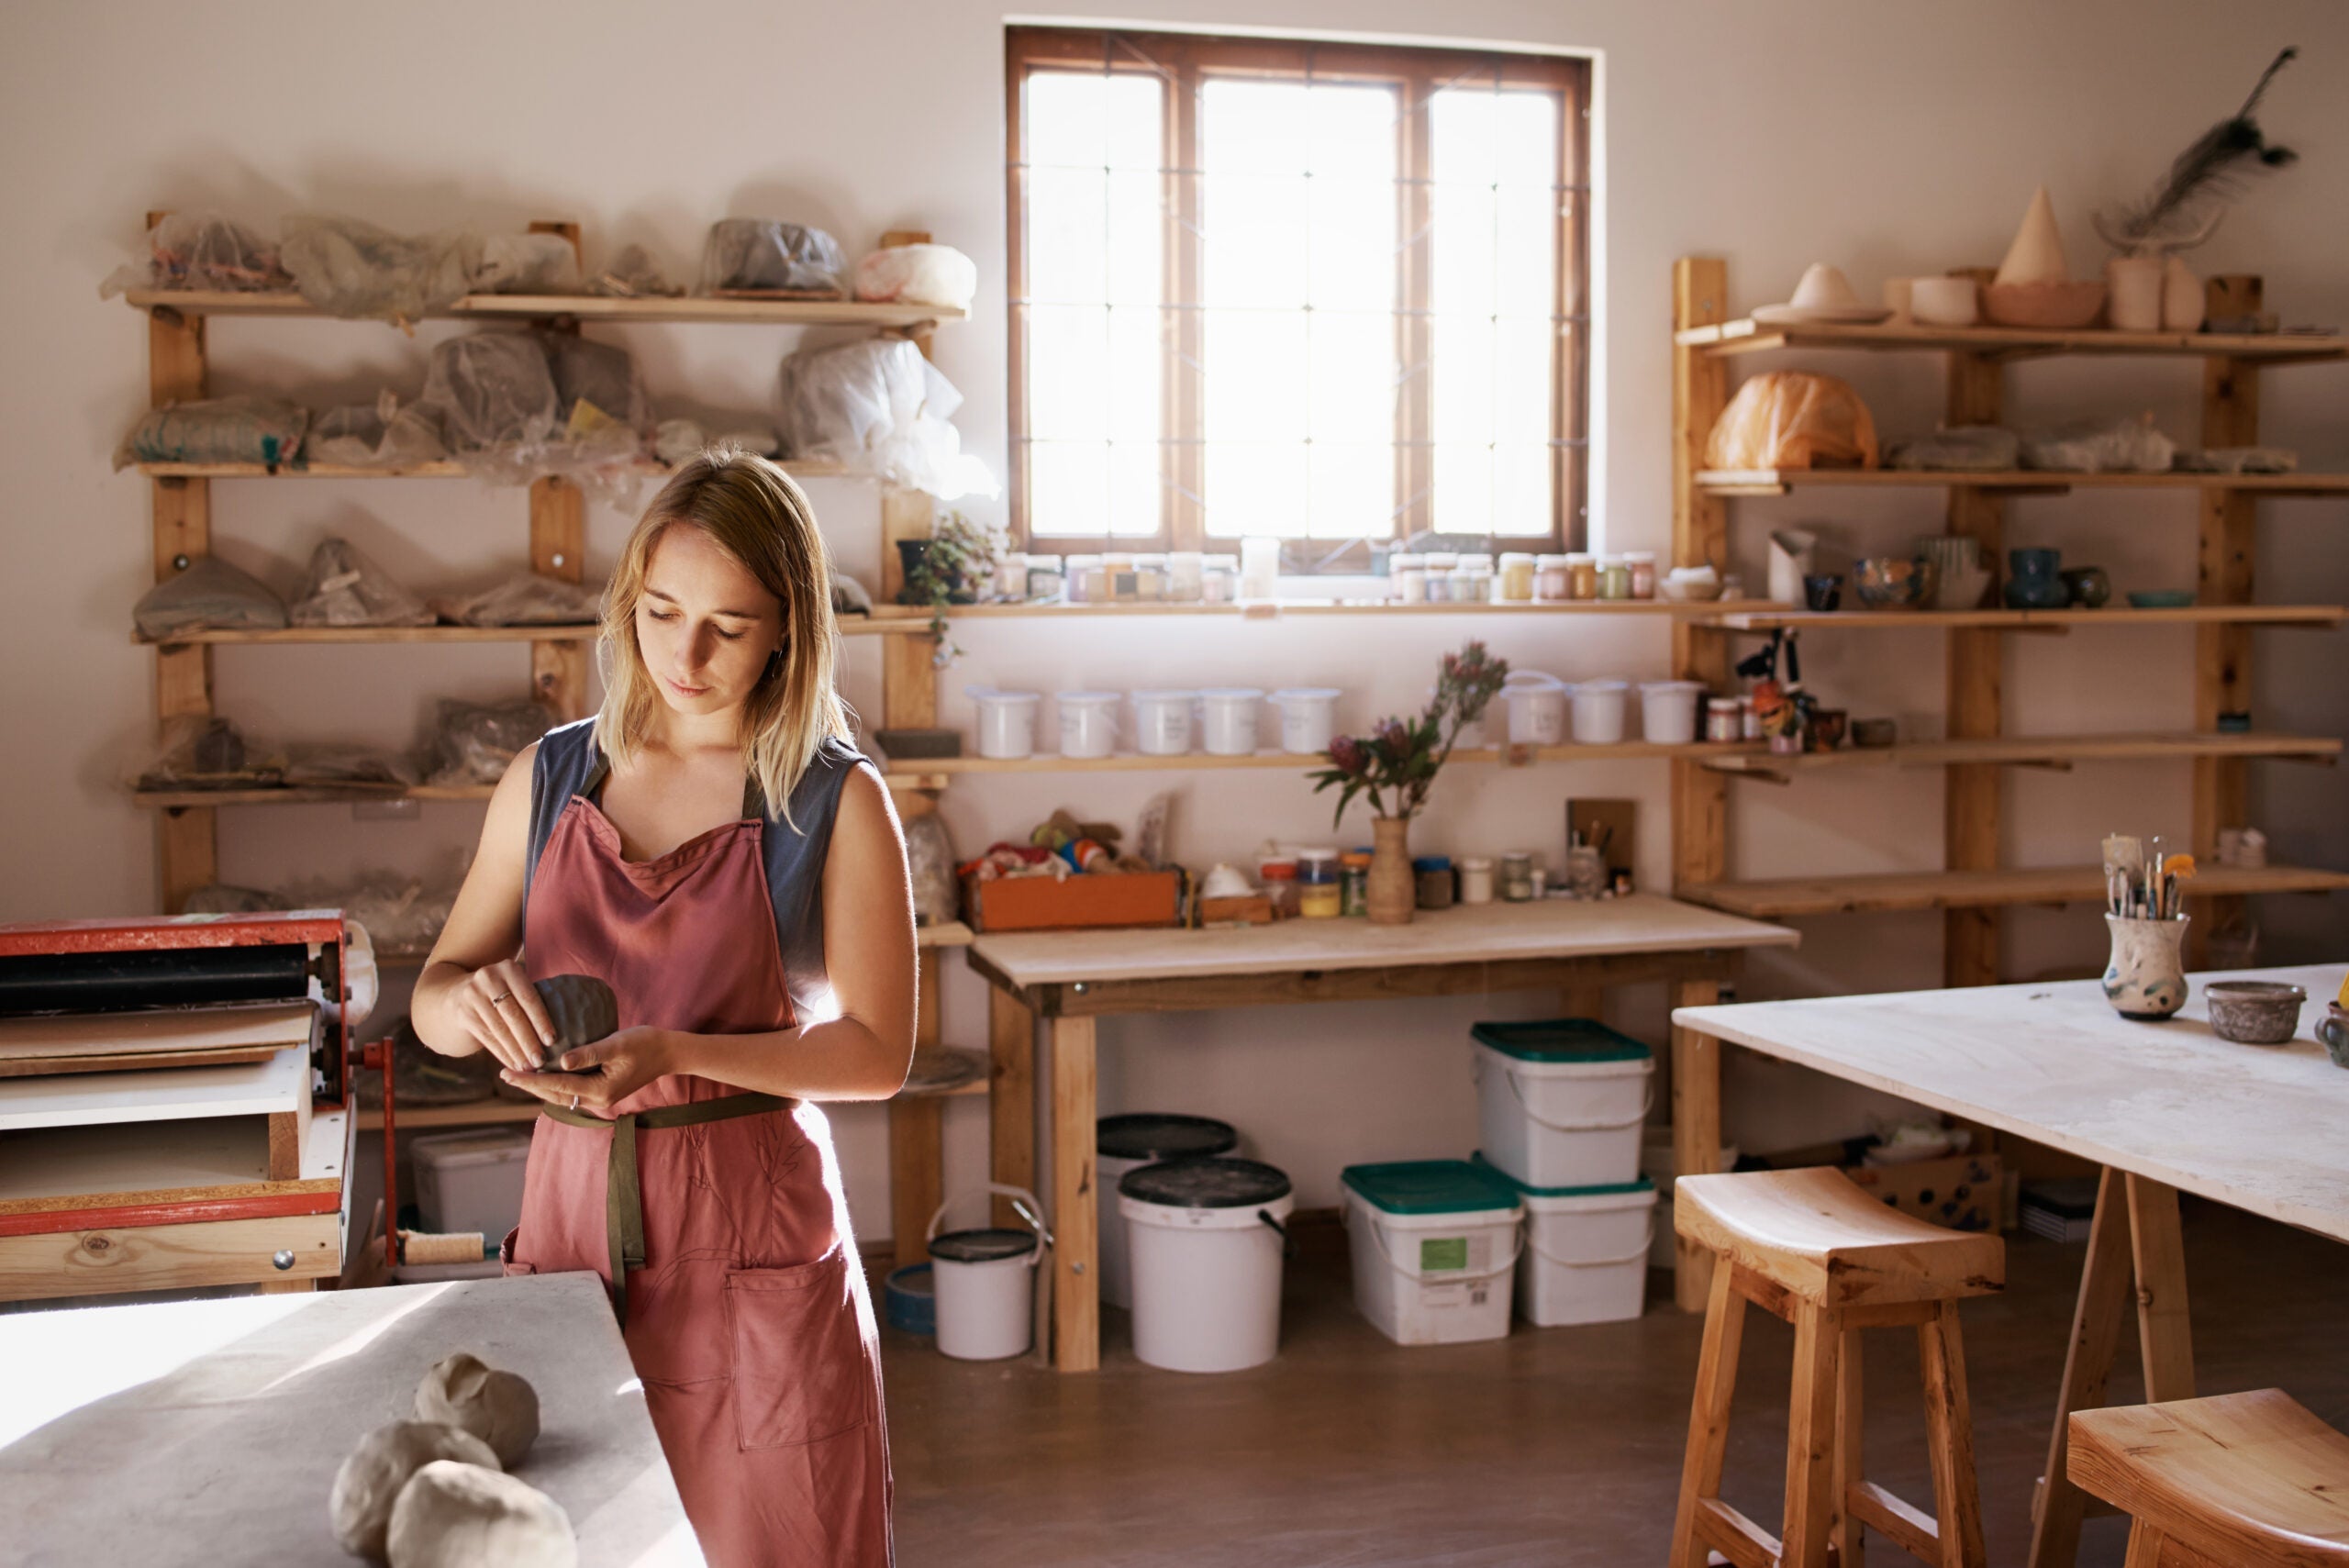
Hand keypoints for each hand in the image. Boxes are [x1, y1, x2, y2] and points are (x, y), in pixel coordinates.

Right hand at [455, 960, 554, 1073]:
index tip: (553, 1041)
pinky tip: (514, 1065)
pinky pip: (487, 1038)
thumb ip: (533, 999)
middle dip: (529, 1040)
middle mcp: (488, 978)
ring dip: (516, 1052)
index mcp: (508, 968)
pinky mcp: (462, 1014)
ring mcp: (472, 996)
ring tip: (529, 1068)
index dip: (541, 1020)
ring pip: (499, 1030)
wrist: (455, 994)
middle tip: (541, 1061)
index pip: (529, 997)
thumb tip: (570, 1027)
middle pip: (513, 1015)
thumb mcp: (514, 985)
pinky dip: (502, 1054)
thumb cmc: (501, 993)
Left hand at [500, 1026, 676, 1116]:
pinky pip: (571, 1090)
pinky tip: (543, 1073)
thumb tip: (561, 1062)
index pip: (556, 1085)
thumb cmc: (646, 1044)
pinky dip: (553, 1083)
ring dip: (539, 1086)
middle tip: (504, 1074)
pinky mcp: (601, 1090)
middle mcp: (597, 1099)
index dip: (530, 1079)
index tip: (507, 1074)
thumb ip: (590, 1053)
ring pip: (561, 1095)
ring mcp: (600, 1097)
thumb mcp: (618, 1044)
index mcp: (600, 1090)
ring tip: (518, 1075)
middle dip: (529, 1085)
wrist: (669, 1053)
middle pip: (554, 1095)